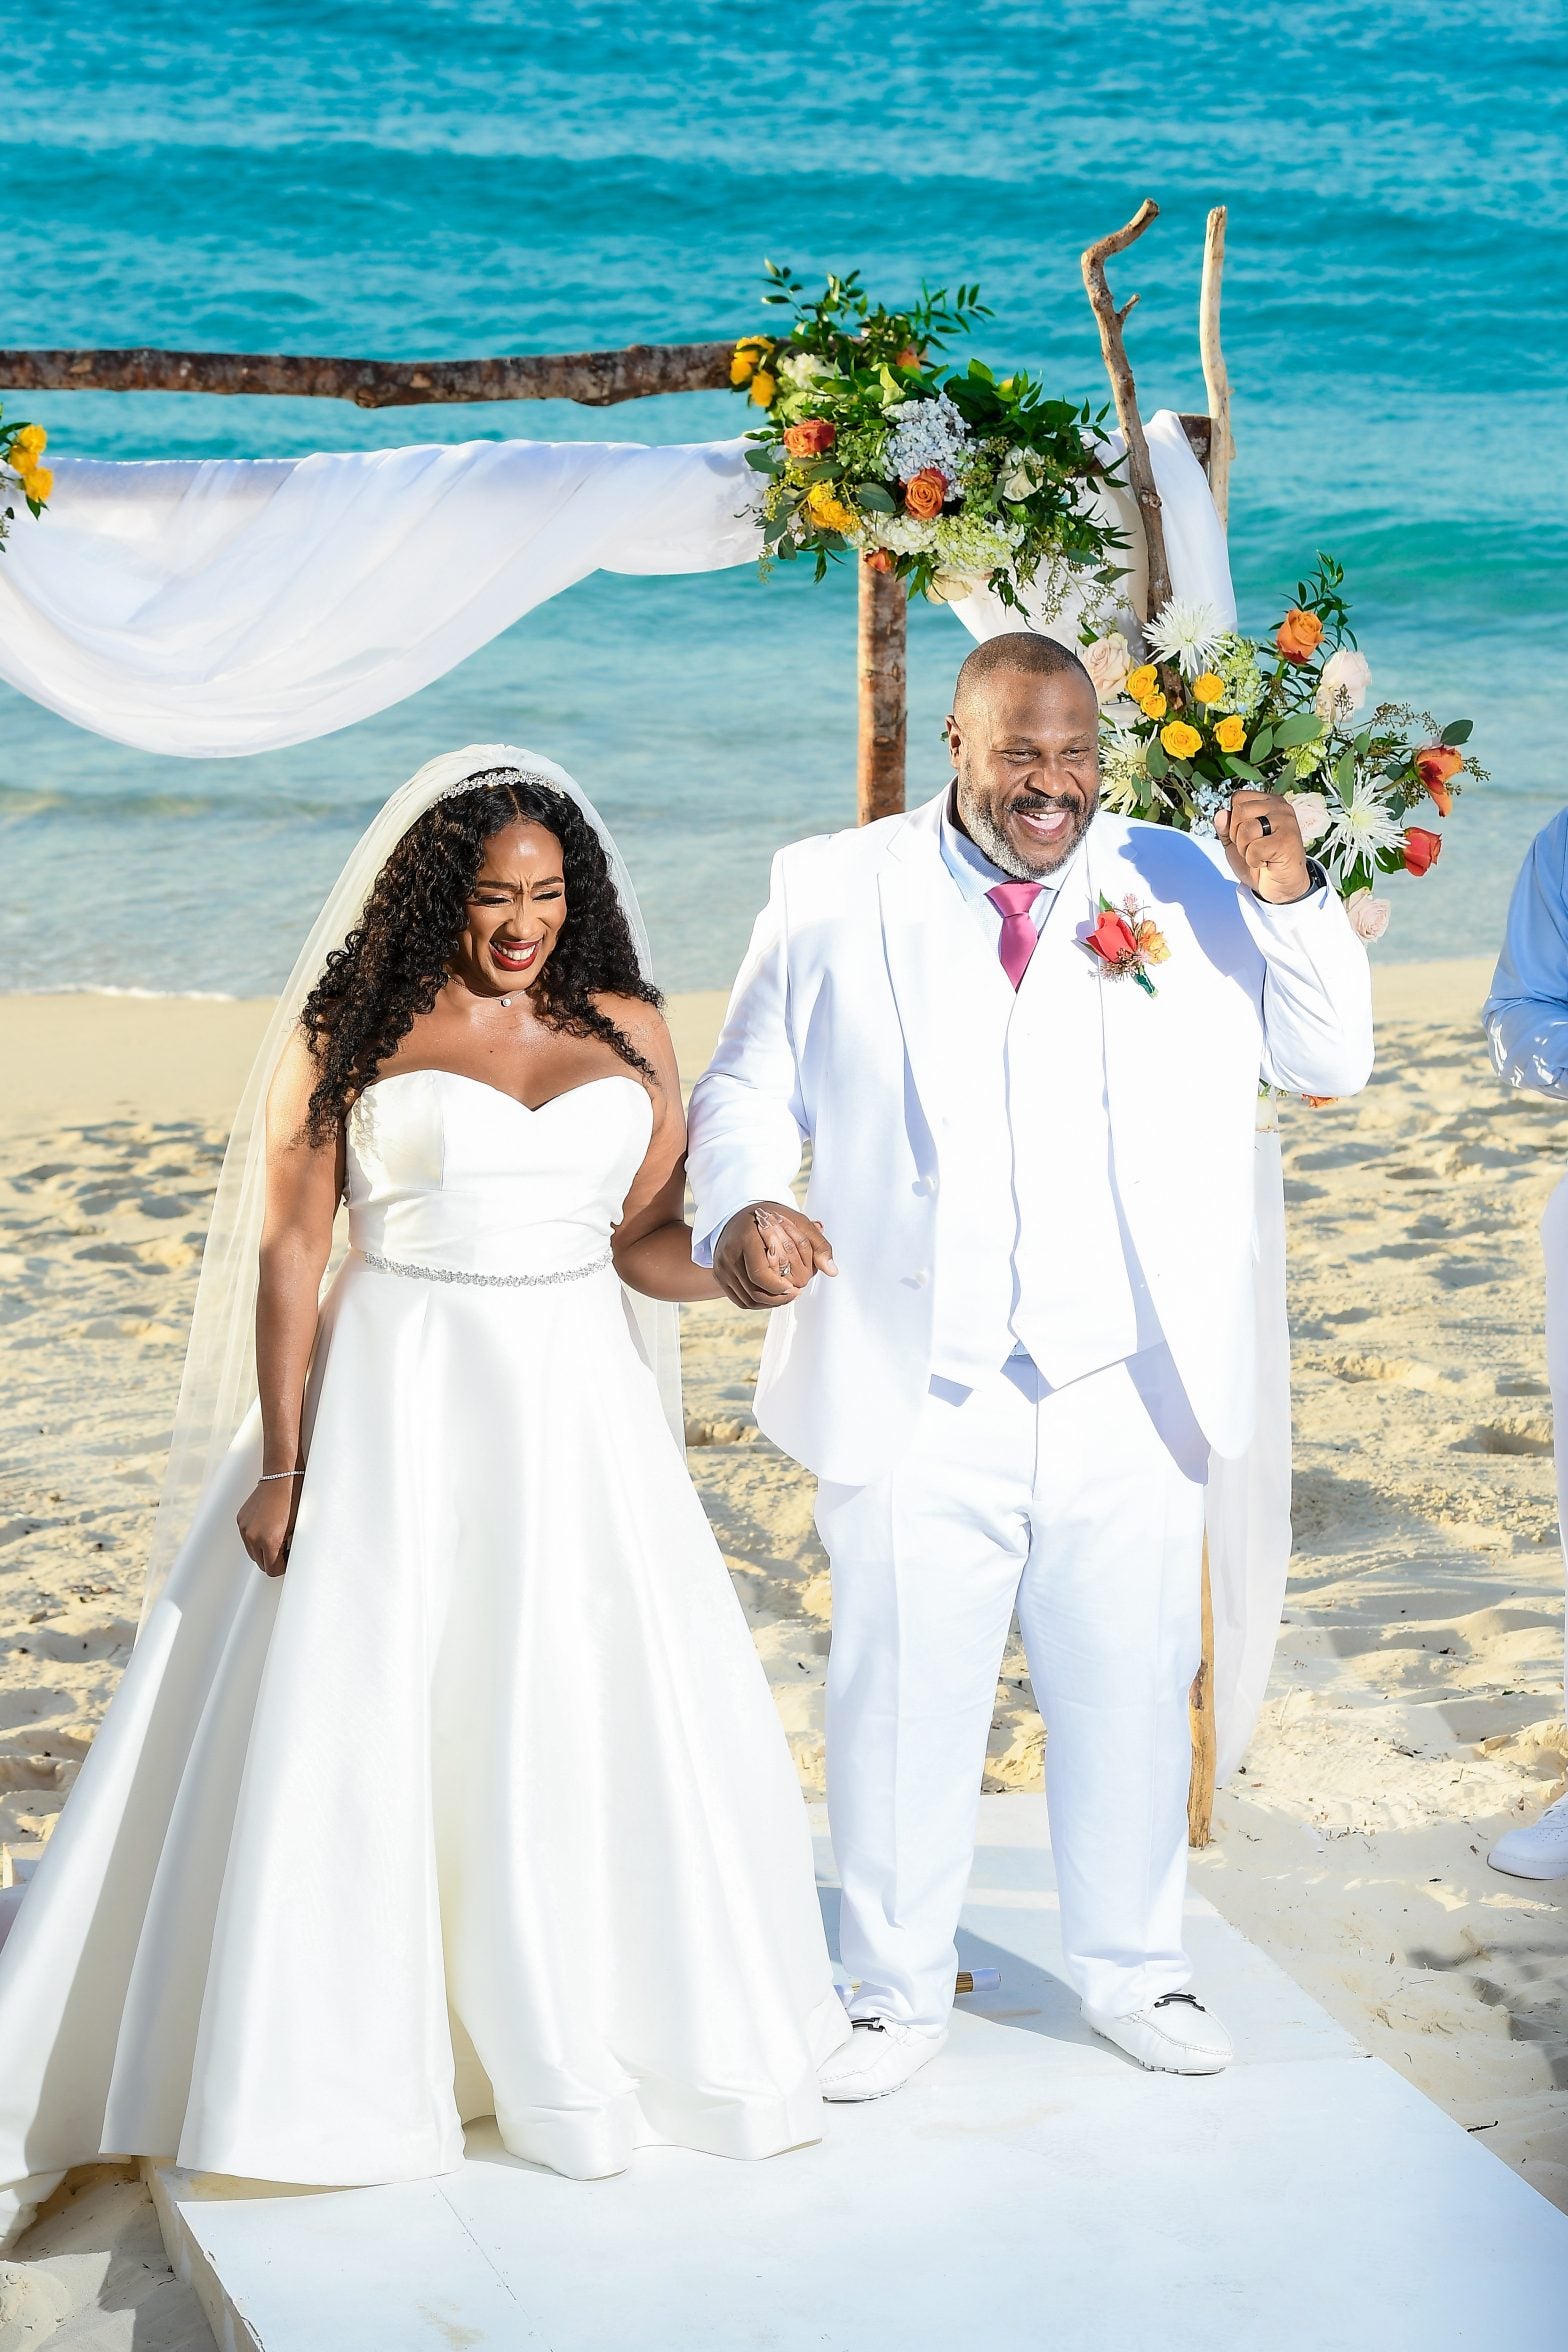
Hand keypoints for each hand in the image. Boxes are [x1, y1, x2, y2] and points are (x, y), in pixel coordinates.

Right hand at [237, 1475, 300, 1576]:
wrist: (282, 1477)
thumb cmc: (296, 1501)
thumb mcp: (298, 1528)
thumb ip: (289, 1548)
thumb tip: (287, 1561)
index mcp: (269, 1541)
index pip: (272, 1570)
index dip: (283, 1567)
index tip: (290, 1558)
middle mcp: (253, 1537)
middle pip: (261, 1564)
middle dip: (273, 1560)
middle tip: (286, 1548)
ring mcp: (244, 1528)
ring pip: (253, 1552)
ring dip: (264, 1550)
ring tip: (278, 1536)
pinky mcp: (241, 1520)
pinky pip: (247, 1538)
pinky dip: (256, 1538)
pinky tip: (269, 1526)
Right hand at [712, 1202, 837, 1310]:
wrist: (738, 1214)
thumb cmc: (771, 1218)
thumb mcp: (797, 1223)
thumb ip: (817, 1245)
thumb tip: (832, 1271)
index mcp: (745, 1238)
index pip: (759, 1274)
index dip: (779, 1288)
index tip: (795, 1288)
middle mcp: (728, 1254)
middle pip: (754, 1291)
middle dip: (779, 1298)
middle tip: (795, 1293)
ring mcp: (722, 1267)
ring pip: (748, 1299)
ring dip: (771, 1303)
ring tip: (788, 1295)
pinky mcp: (720, 1276)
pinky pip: (741, 1300)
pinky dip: (760, 1303)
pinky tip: (774, 1295)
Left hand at [1213, 790, 1312, 905]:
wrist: (1280, 886)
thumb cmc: (1261, 860)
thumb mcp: (1235, 842)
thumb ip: (1225, 827)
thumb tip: (1220, 814)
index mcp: (1268, 802)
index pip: (1238, 798)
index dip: (1233, 820)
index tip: (1247, 835)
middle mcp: (1280, 807)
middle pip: (1239, 812)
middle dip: (1238, 836)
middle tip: (1253, 847)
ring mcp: (1286, 822)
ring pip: (1246, 830)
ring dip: (1246, 849)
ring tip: (1260, 855)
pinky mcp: (1288, 840)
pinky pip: (1255, 848)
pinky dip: (1255, 860)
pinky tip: (1267, 862)